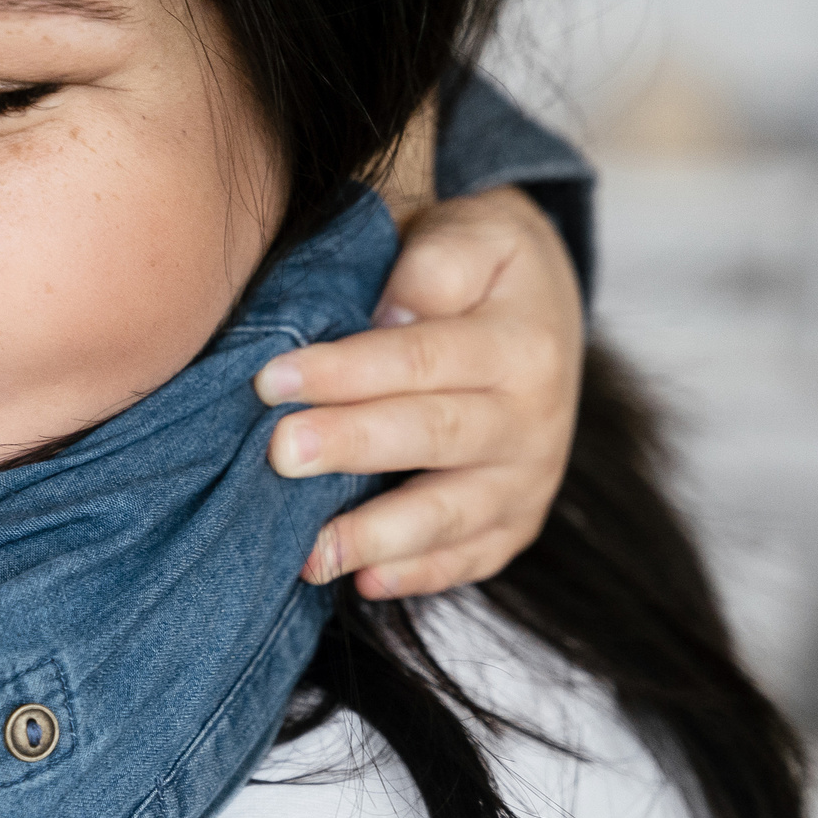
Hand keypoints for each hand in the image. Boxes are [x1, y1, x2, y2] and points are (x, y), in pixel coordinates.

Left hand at [253, 186, 583, 598]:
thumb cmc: (482, 268)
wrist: (546, 307)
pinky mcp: (515, 522)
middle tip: (281, 452)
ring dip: (378, 536)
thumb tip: (391, 307)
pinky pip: (468, 557)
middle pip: (433, 436)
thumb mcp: (476, 233)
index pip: (421, 357)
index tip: (271, 379)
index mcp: (520, 342)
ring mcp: (528, 478)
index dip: (345, 370)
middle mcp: (533, 418)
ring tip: (310, 553)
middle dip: (353, 446)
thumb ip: (436, 262)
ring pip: (451, 514)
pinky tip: (363, 584)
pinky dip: (419, 575)